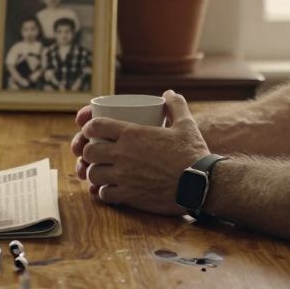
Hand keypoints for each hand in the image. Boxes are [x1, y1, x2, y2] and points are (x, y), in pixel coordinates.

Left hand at [74, 90, 209, 215]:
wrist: (201, 183)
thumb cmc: (193, 153)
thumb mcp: (186, 124)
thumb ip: (175, 105)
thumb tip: (169, 93)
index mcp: (132, 134)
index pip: (96, 126)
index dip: (88, 127)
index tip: (91, 130)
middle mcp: (123, 154)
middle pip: (89, 151)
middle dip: (88, 151)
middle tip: (95, 153)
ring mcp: (124, 177)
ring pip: (93, 174)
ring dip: (94, 172)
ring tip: (101, 171)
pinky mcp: (129, 196)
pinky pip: (105, 194)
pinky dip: (103, 191)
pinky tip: (109, 189)